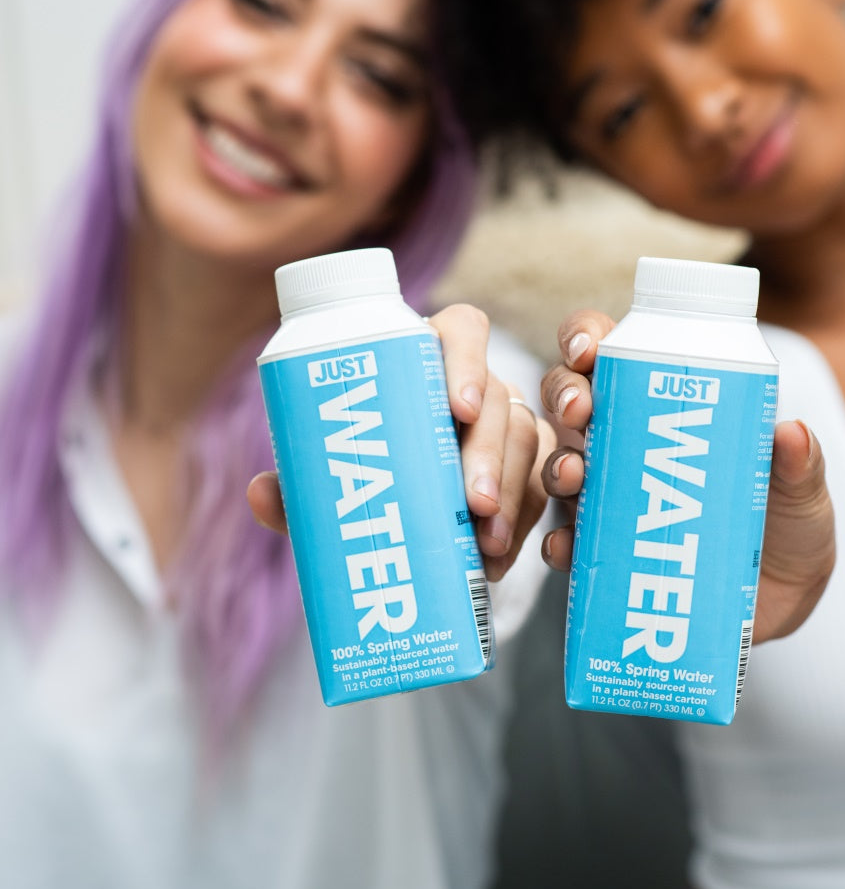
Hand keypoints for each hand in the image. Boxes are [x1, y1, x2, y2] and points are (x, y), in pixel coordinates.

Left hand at [248, 303, 554, 582]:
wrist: (395, 524)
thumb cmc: (357, 478)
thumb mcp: (326, 483)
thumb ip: (299, 487)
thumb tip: (261, 495)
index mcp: (424, 360)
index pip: (463, 329)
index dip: (467, 359)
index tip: (456, 408)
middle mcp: (473, 385)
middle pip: (498, 397)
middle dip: (490, 453)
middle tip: (471, 503)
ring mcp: (505, 424)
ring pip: (525, 441)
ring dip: (510, 494)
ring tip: (486, 543)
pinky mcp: (526, 468)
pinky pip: (538, 487)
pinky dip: (521, 523)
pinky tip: (496, 559)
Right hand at [538, 310, 835, 641]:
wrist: (782, 602)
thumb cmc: (787, 524)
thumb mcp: (801, 490)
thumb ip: (800, 465)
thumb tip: (790, 432)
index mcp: (666, 405)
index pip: (614, 352)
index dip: (587, 337)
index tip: (589, 348)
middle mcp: (626, 442)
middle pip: (571, 399)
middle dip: (564, 395)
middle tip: (581, 410)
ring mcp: (609, 496)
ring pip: (560, 465)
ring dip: (558, 465)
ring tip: (576, 476)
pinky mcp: (604, 552)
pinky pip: (565, 541)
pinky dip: (558, 541)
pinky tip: (567, 545)